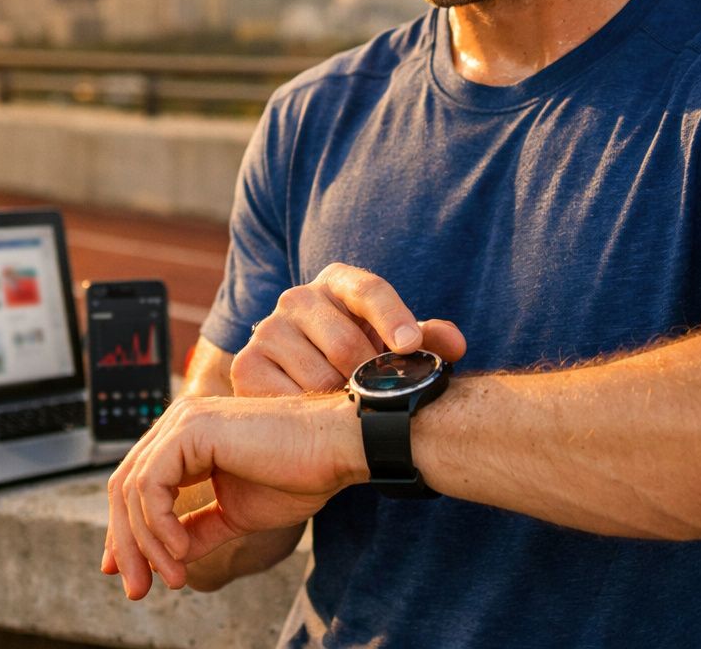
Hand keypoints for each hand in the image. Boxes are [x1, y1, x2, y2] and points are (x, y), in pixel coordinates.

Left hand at [101, 392, 364, 599]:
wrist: (335, 450)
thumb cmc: (297, 475)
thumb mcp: (235, 515)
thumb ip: (198, 530)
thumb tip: (166, 559)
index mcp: (188, 439)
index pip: (137, 486)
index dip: (126, 533)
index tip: (132, 575)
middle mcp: (179, 424)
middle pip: (124, 487)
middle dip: (125, 544)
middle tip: (137, 588)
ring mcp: (183, 422)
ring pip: (132, 488)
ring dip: (145, 543)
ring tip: (172, 575)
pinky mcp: (192, 429)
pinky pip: (151, 484)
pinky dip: (159, 523)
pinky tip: (182, 549)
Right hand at [231, 262, 466, 396]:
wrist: (303, 402)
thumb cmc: (359, 365)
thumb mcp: (393, 350)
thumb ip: (428, 342)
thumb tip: (454, 344)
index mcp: (338, 282)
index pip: (368, 289)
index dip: (393, 317)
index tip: (411, 347)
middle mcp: (296, 298)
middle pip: (346, 342)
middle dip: (368, 379)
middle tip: (379, 399)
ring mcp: (267, 331)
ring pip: (320, 378)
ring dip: (340, 402)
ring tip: (347, 408)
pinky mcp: (246, 366)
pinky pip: (290, 400)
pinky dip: (311, 415)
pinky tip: (318, 418)